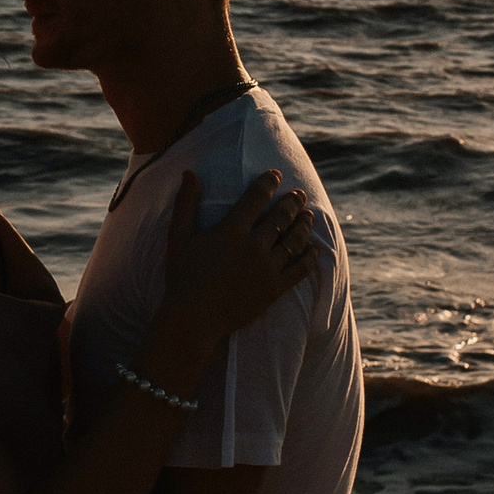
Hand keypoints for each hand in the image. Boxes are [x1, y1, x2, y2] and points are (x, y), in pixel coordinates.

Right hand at [159, 166, 321, 344]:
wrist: (193, 319)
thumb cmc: (182, 277)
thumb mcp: (178, 237)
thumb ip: (185, 203)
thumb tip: (188, 173)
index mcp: (232, 229)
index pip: (257, 197)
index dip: (269, 182)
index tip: (276, 175)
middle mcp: (254, 245)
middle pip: (282, 216)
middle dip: (292, 202)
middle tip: (299, 194)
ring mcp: (267, 268)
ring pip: (294, 239)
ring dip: (304, 224)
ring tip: (309, 216)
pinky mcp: (274, 289)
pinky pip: (300, 269)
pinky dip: (310, 257)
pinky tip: (314, 248)